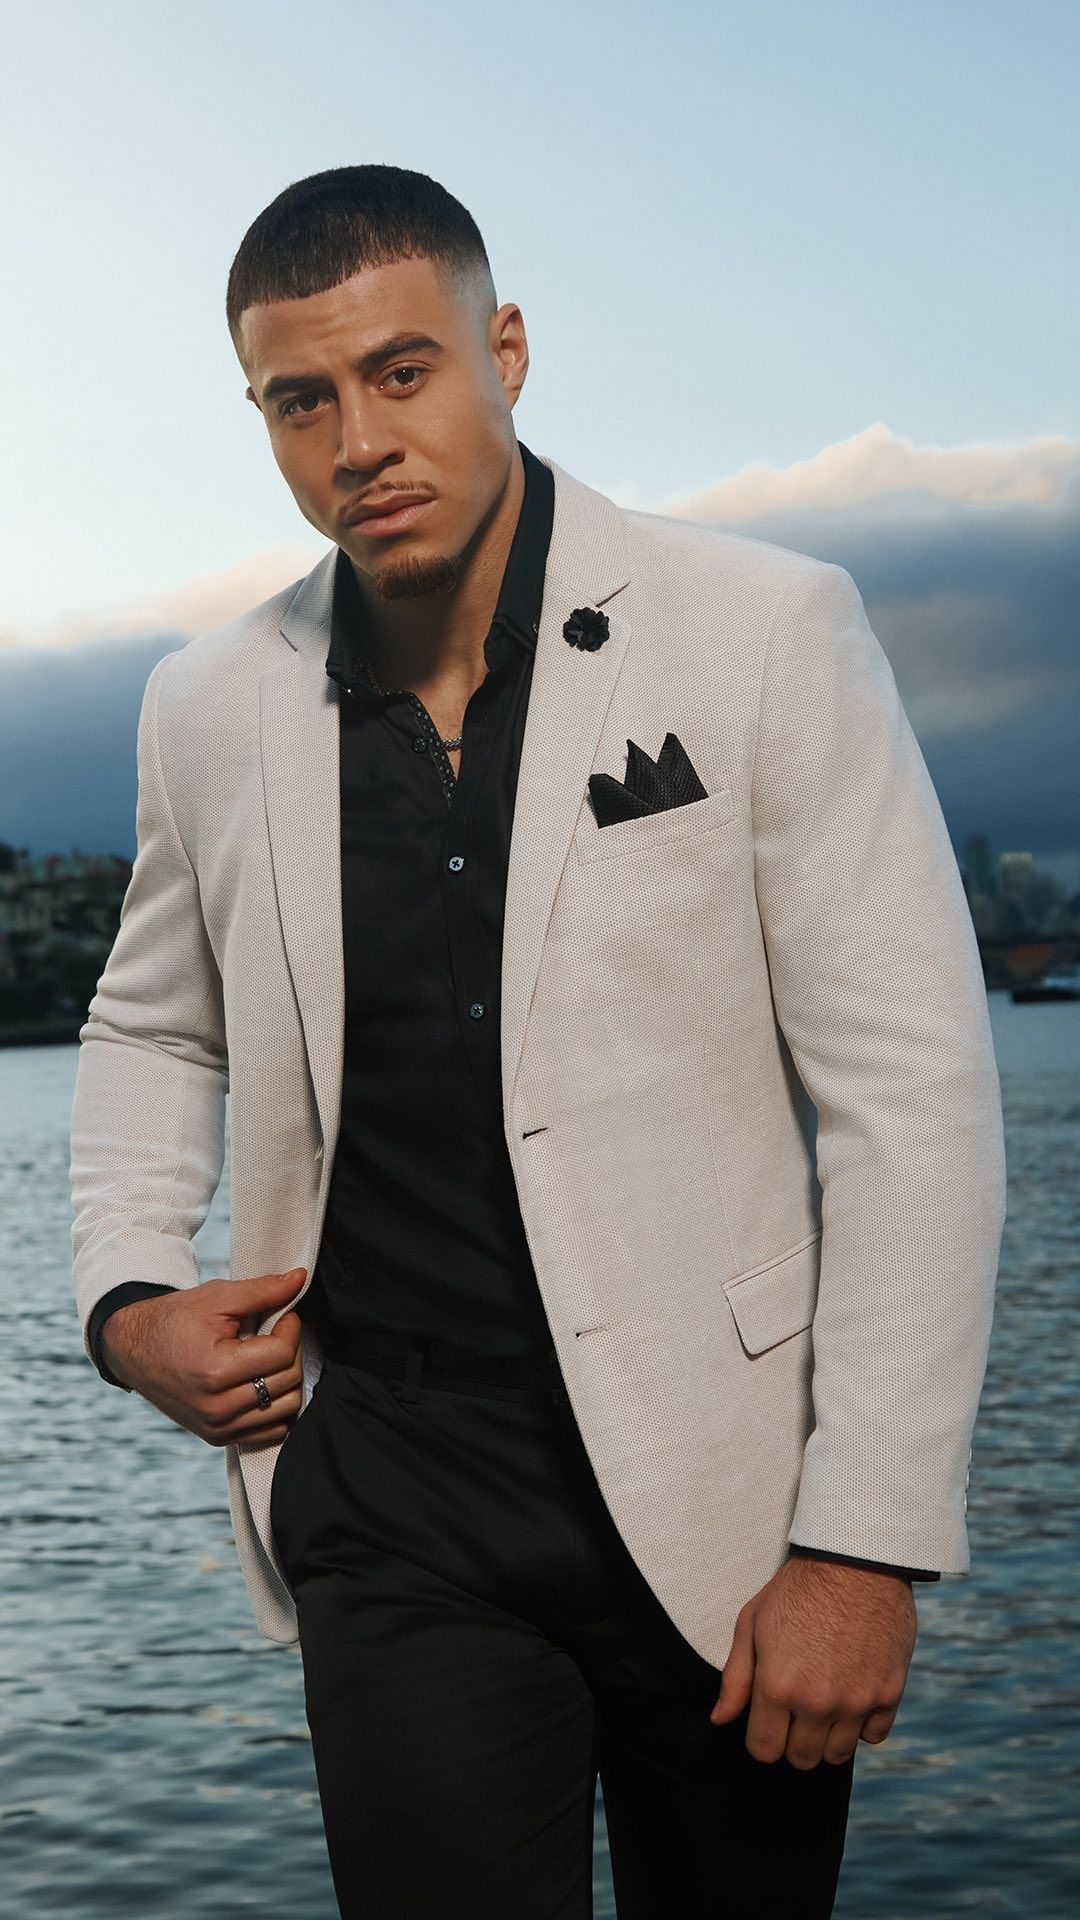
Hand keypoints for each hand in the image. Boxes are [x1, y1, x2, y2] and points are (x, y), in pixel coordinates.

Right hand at [100, 1267, 307, 1448]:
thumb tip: (301, 1277)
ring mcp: (217, 1427)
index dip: (291, 1327)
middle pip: (288, 1380)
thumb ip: (263, 1290)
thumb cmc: (175, 1319)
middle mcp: (217, 1407)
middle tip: (276, 1332)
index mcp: (215, 1371)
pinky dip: (277, 1406)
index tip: (284, 1315)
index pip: (282, 1353)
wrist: (134, 1349)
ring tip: (269, 1357)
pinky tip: (264, 1381)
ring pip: (286, 1408)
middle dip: (291, 1350)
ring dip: (288, 1379)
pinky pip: (271, 1430)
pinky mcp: (217, 1437)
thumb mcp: (217, 1296)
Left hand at [709, 1554, 916, 1767]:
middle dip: (794, 1738)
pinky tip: (853, 1693)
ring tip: (825, 1700)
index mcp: (777, 1687)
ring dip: (828, 1735)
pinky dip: (863, 1723)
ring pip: (837, 1755)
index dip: (762, 1736)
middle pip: (801, 1759)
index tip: (769, 1718)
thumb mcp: (752, 1623)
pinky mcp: (889, 1694)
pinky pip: (873, 1736)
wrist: (855, 1560)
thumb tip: (720, 1720)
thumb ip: (735, 1678)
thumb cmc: (797, 1589)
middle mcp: (817, 1702)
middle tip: (798, 1705)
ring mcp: (856, 1701)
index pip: (764, 1750)